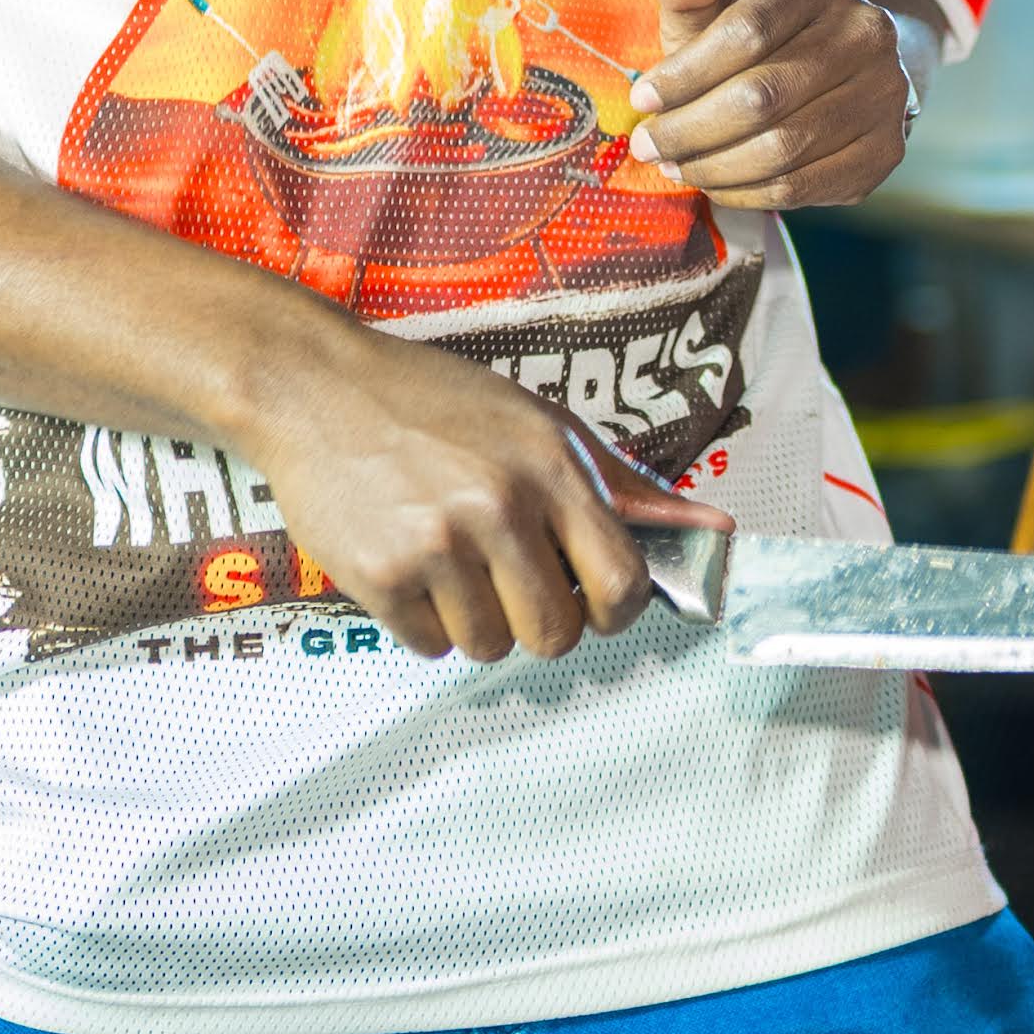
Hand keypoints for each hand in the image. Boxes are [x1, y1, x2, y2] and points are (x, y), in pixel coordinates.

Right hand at [236, 316, 712, 663]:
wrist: (317, 386)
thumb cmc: (437, 402)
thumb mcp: (542, 425)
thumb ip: (627, 487)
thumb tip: (716, 529)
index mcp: (552, 468)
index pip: (622, 583)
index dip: (615, 610)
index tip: (595, 604)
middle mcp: (499, 507)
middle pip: (555, 634)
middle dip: (541, 624)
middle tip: (512, 585)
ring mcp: (436, 545)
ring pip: (489, 647)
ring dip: (476, 622)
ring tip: (452, 563)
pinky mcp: (378, 576)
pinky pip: (428, 648)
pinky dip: (423, 624)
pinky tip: (410, 567)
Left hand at [624, 0, 923, 208]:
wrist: (842, 64)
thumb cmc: (761, 33)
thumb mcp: (725, 3)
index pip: (746, 32)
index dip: (686, 74)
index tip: (642, 101)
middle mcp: (866, 32)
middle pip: (763, 96)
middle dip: (691, 129)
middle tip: (649, 147)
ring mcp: (886, 92)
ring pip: (782, 148)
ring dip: (713, 167)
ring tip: (676, 166)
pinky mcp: (888, 147)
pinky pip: (804, 185)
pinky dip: (747, 193)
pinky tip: (716, 183)